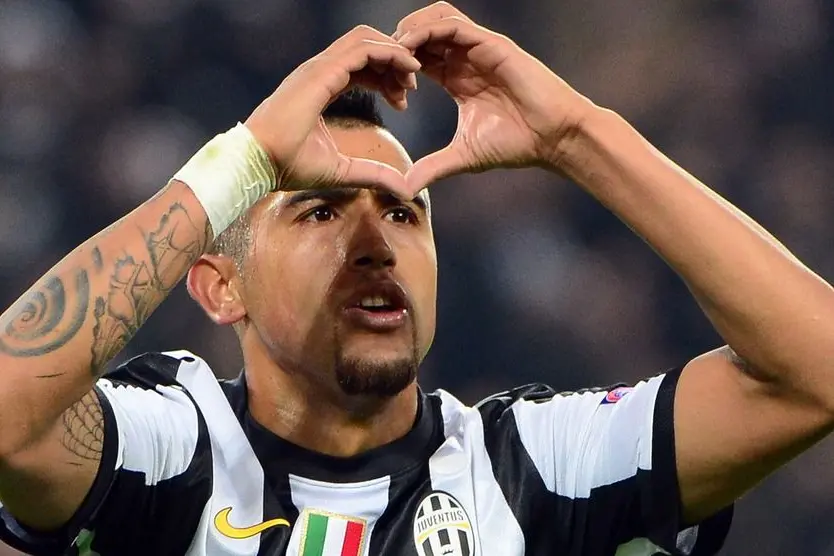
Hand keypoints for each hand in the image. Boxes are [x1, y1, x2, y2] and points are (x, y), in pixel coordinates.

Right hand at [245, 26, 419, 196]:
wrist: (259, 162)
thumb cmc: (288, 166)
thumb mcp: (343, 171)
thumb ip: (374, 173)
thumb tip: (405, 190)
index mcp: (321, 86)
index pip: (359, 65)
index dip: (386, 76)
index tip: (402, 101)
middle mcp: (319, 70)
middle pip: (366, 46)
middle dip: (394, 60)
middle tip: (411, 87)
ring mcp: (319, 67)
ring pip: (366, 40)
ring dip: (395, 53)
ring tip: (413, 77)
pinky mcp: (322, 72)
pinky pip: (363, 49)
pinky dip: (389, 53)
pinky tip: (407, 71)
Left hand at [393, 2, 594, 193]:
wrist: (553, 137)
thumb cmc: (517, 144)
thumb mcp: (463, 156)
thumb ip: (433, 167)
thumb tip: (404, 189)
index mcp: (458, 78)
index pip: (419, 57)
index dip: (397, 68)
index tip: (385, 90)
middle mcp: (467, 58)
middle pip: (422, 31)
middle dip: (397, 46)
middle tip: (383, 68)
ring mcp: (479, 47)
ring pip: (435, 18)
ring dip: (409, 31)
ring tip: (393, 53)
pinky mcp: (491, 43)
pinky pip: (452, 24)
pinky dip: (427, 31)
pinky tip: (410, 51)